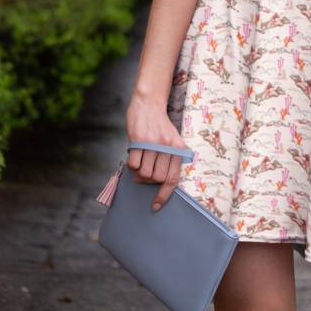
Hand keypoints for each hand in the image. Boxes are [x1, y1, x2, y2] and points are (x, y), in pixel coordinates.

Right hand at [126, 93, 186, 211]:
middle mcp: (168, 146)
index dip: (164, 195)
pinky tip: (134, 154)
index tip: (156, 206)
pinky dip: (132, 164)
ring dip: (139, 172)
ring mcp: (153, 142)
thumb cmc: (159, 126)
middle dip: (148, 180)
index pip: (173, 179)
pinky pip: (133, 163)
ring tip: (140, 161)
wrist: (149, 103)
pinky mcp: (139, 138)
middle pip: (157, 178)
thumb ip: (168, 160)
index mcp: (178, 149)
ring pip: (145, 173)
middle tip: (144, 171)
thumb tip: (158, 183)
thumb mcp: (171, 141)